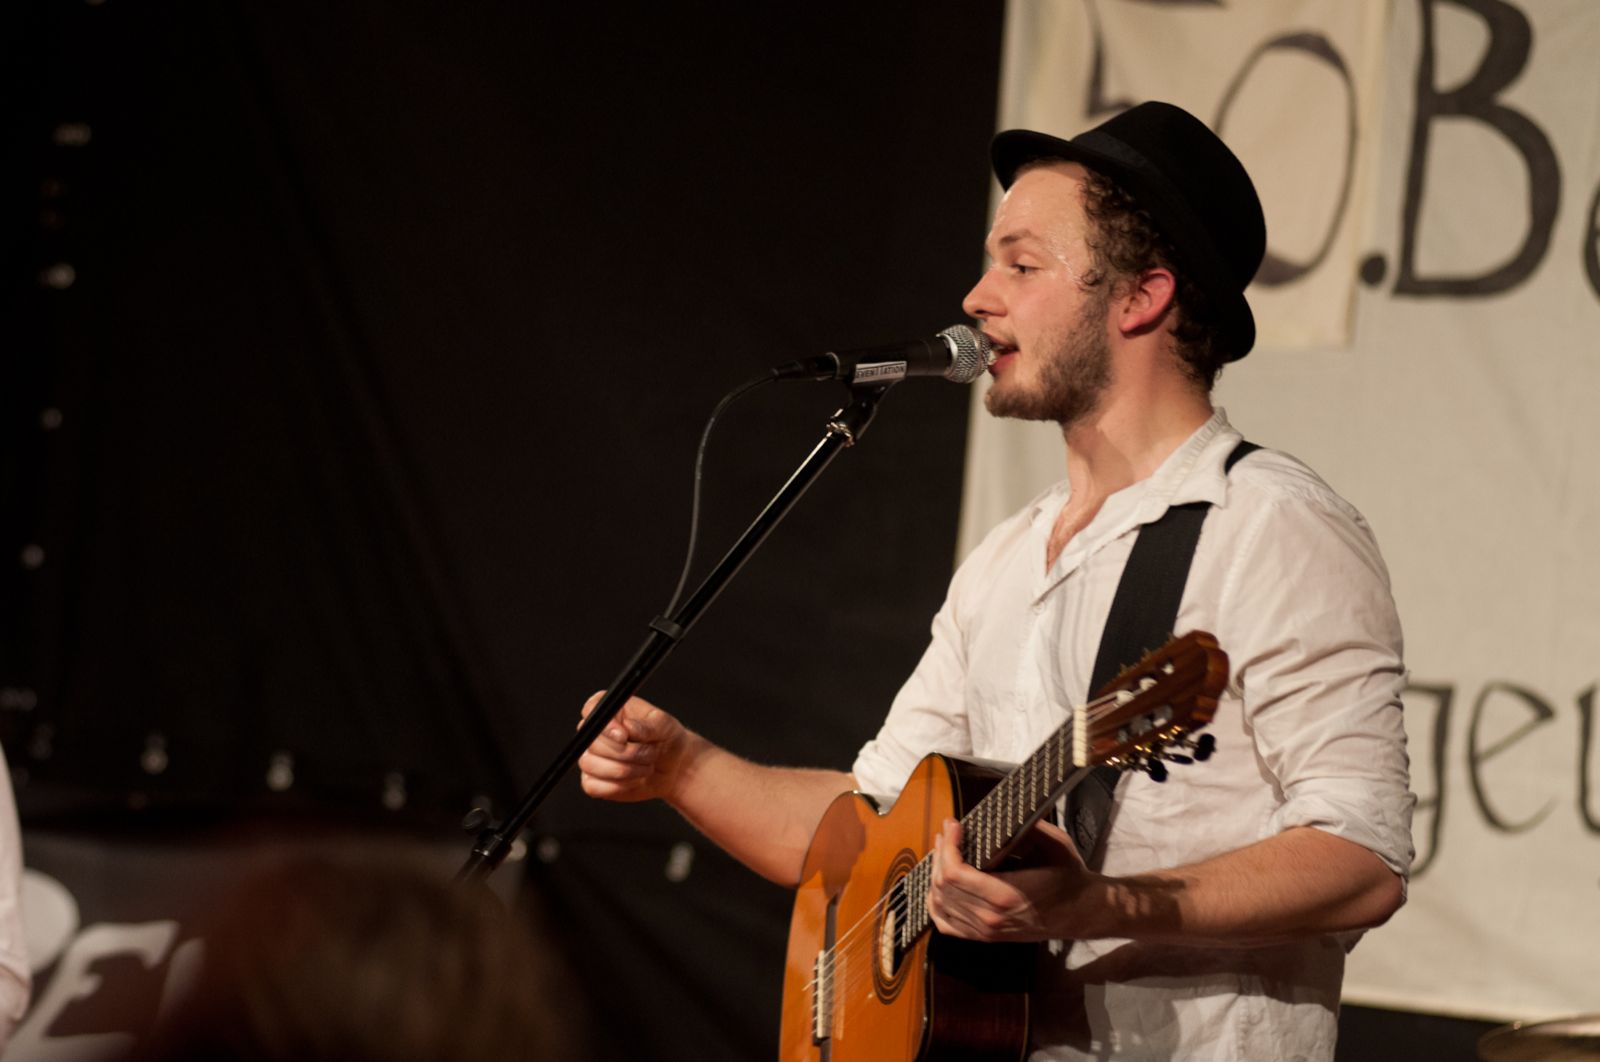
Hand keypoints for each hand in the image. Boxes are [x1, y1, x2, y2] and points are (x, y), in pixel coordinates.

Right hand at [576, 692, 690, 803]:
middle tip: (649, 753)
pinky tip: (635, 780)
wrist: (674, 767)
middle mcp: (596, 731)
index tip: (624, 736)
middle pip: (592, 742)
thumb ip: (646, 726)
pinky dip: (617, 786)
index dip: (605, 726)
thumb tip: (627, 727)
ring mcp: (591, 757)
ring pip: (591, 764)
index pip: (592, 710)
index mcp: (611, 710)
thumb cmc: (667, 739)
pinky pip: (593, 786)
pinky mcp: (593, 781)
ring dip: (624, 770)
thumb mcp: (664, 726)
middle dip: (625, 752)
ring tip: (646, 767)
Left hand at [927, 817, 1093, 941]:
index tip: (953, 824)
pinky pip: (945, 924)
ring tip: (943, 851)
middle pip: (942, 886)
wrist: (1080, 912)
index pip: (955, 873)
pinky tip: (938, 884)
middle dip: (940, 853)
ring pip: (939, 903)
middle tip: (947, 833)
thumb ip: (1026, 827)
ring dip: (935, 873)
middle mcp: (991, 918)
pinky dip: (935, 903)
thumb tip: (997, 812)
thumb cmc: (1068, 876)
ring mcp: (985, 931)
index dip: (947, 845)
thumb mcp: (1054, 843)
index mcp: (1006, 895)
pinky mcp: (984, 937)